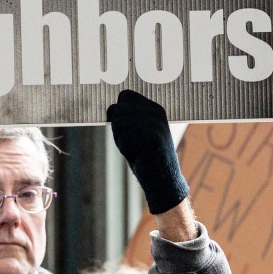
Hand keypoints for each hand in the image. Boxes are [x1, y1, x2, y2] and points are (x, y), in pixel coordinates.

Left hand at [107, 90, 187, 215]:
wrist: (162, 178)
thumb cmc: (146, 157)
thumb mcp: (140, 131)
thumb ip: (130, 117)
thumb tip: (111, 109)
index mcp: (155, 109)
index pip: (125, 96)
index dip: (118, 111)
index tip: (125, 129)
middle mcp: (155, 111)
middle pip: (118, 106)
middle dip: (117, 123)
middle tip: (131, 140)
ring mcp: (153, 121)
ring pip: (117, 119)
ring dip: (119, 136)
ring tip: (135, 147)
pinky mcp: (149, 132)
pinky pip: (120, 130)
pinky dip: (123, 143)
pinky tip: (136, 152)